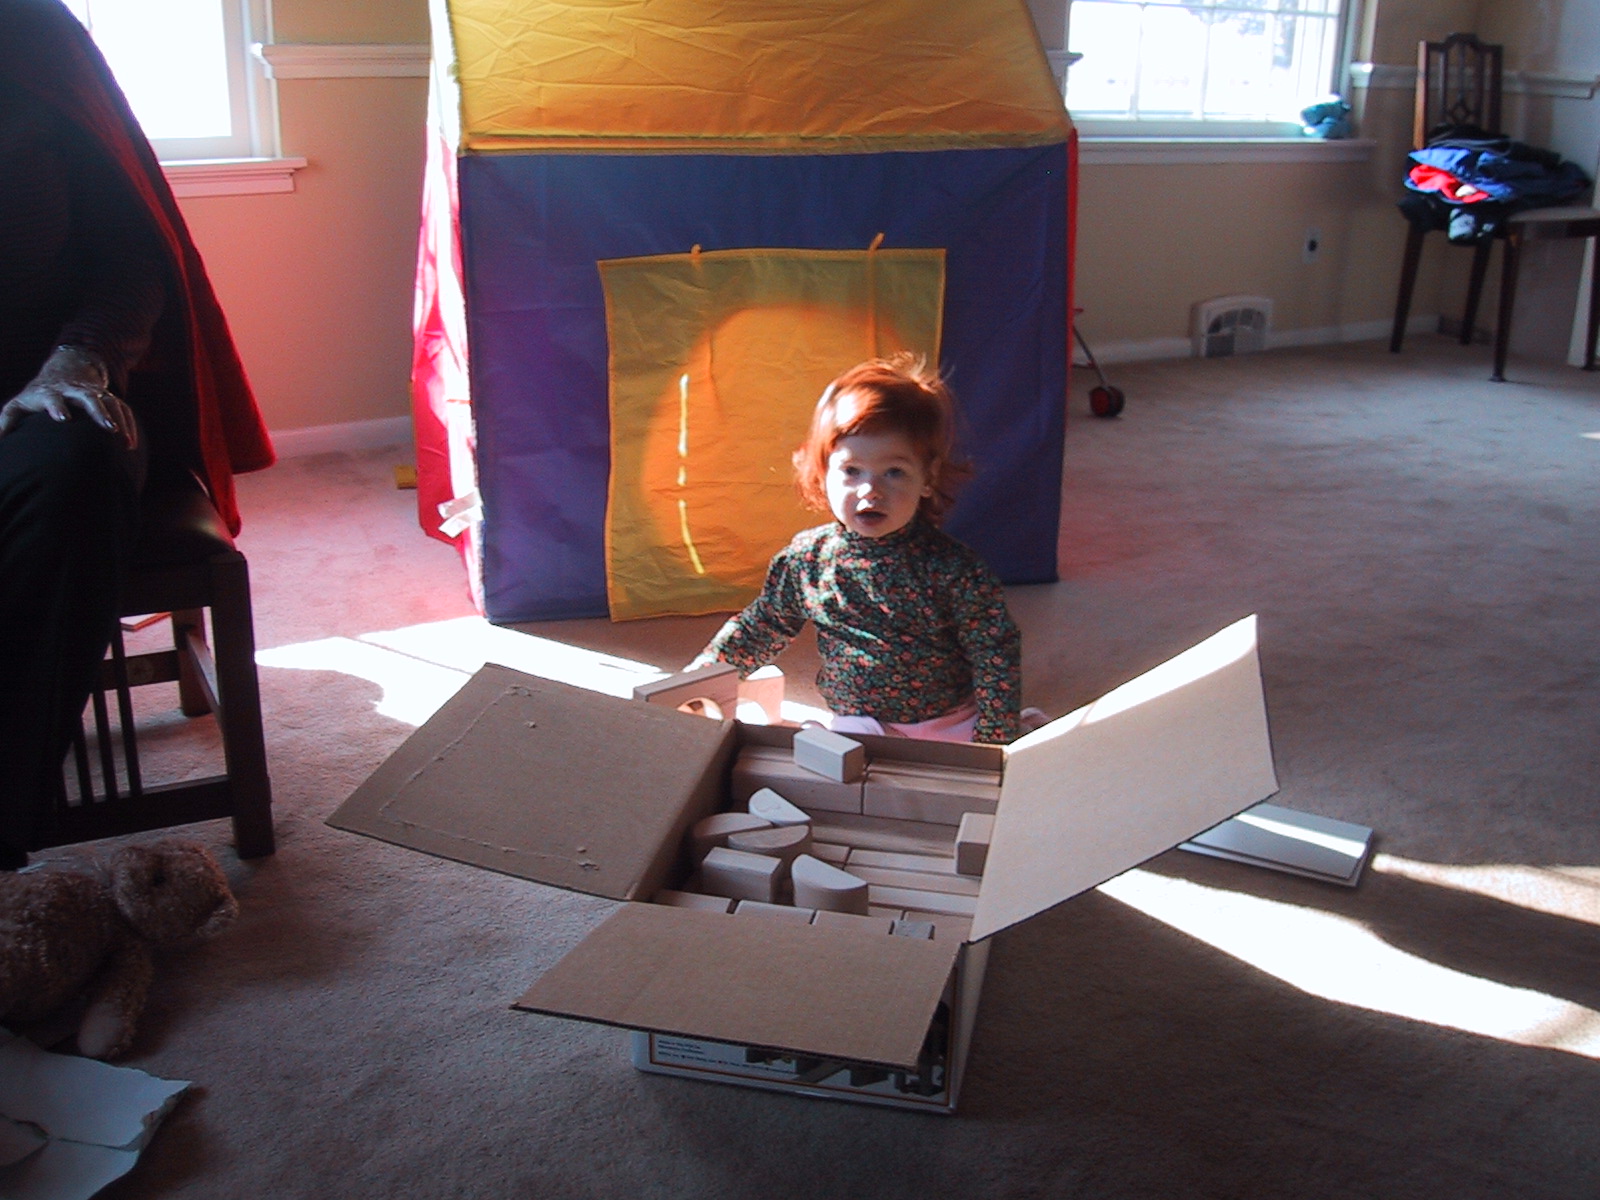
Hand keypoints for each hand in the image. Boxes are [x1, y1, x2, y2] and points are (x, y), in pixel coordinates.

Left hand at [0, 345, 136, 449]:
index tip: (62, 419)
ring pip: (110, 403)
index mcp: (51, 392)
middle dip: (99, 412)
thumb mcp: (20, 403)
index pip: (53, 397)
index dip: (57, 406)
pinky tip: (130, 444)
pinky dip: (128, 425)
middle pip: (88, 398)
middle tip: (108, 428)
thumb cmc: (39, 394)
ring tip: (125, 442)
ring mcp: (94, 393)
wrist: (67, 368)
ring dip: (119, 420)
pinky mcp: (108, 397)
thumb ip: (7, 419)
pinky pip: (122, 410)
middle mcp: (74, 390)